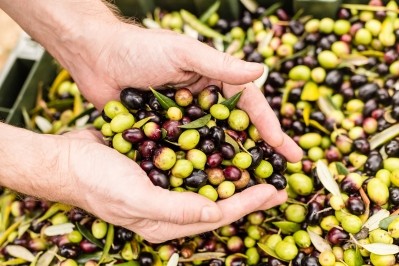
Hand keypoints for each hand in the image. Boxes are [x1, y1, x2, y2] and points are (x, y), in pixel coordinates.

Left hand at [0, 0, 301, 160]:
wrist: (95, 58)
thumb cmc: (139, 49)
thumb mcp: (183, 52)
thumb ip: (221, 65)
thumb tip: (261, 71)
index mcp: (214, 80)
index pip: (249, 107)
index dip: (271, 130)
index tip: (290, 153)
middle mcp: (203, 101)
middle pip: (236, 131)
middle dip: (258, 153)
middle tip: (279, 177)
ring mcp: (184, 118)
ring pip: (212, 146)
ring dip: (230, 165)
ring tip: (249, 189)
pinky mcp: (163, 131)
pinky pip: (185, 152)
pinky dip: (197, 167)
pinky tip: (207, 187)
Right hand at [60, 129, 286, 242]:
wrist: (68, 158)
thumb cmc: (97, 182)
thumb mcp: (136, 199)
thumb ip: (175, 210)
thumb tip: (215, 214)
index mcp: (167, 221)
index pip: (217, 216)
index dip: (247, 205)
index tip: (272, 192)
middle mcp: (171, 204)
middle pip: (218, 201)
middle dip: (247, 192)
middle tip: (275, 180)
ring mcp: (166, 183)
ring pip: (208, 181)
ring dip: (233, 172)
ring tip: (257, 161)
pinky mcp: (160, 163)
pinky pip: (192, 162)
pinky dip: (211, 155)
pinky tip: (224, 144)